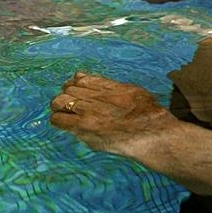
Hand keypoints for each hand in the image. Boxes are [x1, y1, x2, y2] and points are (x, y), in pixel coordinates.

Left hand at [49, 72, 181, 159]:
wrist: (153, 134)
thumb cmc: (150, 116)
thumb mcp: (134, 92)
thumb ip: (114, 87)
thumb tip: (99, 84)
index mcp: (108, 86)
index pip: (81, 78)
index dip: (75, 84)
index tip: (75, 91)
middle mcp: (96, 95)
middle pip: (68, 88)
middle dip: (66, 95)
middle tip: (67, 105)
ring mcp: (89, 110)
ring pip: (60, 101)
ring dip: (59, 107)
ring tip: (62, 114)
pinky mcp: (85, 126)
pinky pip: (59, 120)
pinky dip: (58, 120)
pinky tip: (63, 124)